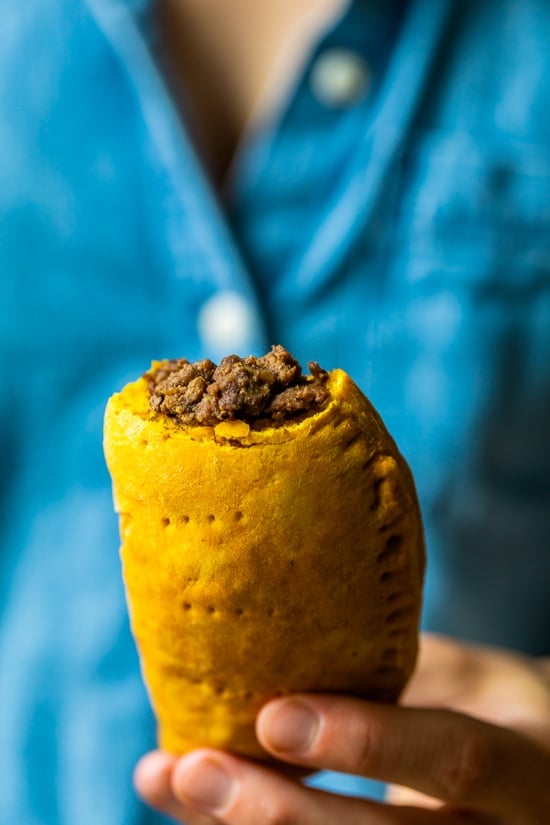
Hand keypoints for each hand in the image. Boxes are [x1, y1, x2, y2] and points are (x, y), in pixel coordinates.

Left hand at [134, 634, 549, 823]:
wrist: (536, 776)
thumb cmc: (495, 711)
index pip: (455, 760)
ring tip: (169, 781)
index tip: (274, 715)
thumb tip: (277, 636)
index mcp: (525, 768)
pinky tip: (193, 806)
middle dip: (282, 814)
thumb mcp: (472, 678)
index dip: (367, 743)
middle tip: (195, 768)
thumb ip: (396, 669)